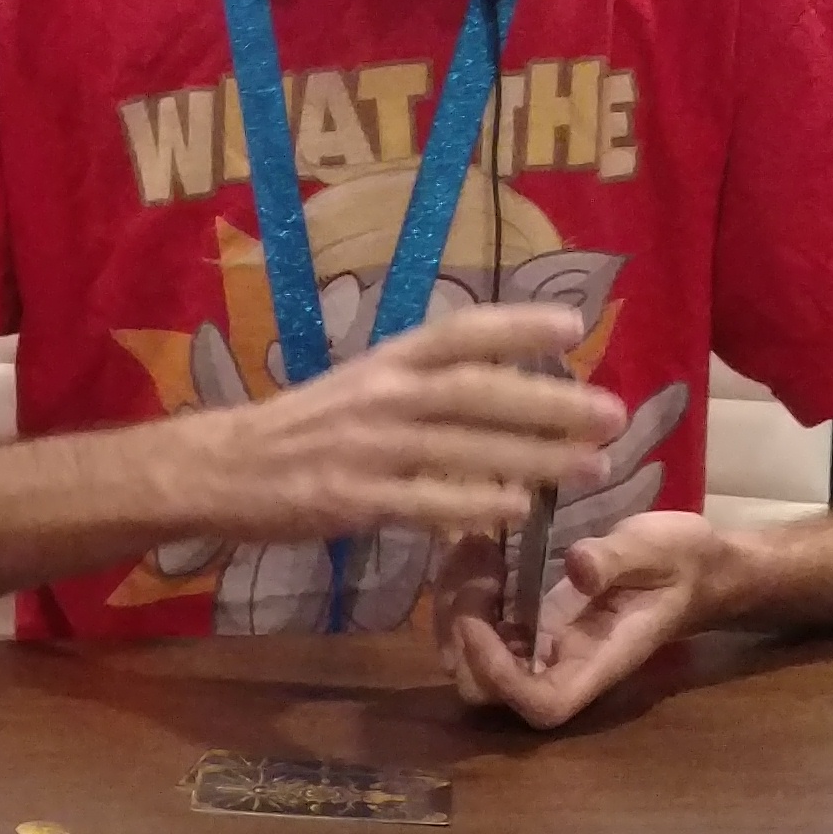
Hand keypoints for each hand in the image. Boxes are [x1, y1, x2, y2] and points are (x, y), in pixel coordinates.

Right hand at [160, 303, 620, 547]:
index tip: (575, 327)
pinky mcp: (349, 498)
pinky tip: (516, 508)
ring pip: (463, 446)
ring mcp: (365, 447)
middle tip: (612, 413)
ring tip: (592, 466)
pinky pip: (424, 501)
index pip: (459, 332)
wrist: (219, 468)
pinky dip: (473, 504)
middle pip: (478, 391)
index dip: (517, 325)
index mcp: (383, 361)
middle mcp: (380, 395)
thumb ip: (421, 386)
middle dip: (550, 402)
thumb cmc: (299, 429)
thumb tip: (503, 389)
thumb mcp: (358, 387)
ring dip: (535, 457)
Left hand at [448, 508, 747, 726]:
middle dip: (462, 636)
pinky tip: (480, 548)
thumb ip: (616, 560)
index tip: (481, 620)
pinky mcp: (531, 627)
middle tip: (477, 567)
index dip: (499, 676)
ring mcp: (542, 650)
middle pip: (488, 691)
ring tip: (476, 547)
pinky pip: (480, 629)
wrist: (696, 566)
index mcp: (598, 663)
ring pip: (471, 660)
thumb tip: (577, 567)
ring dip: (455, 610)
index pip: (541, 705)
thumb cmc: (684, 561)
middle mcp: (563, 667)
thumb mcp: (657, 549)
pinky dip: (465, 595)